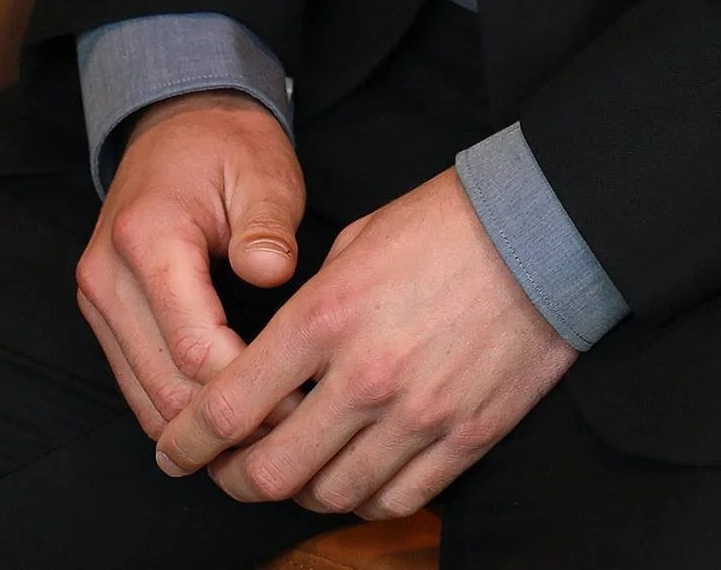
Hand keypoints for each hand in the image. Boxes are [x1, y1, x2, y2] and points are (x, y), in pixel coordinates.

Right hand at [75, 91, 304, 438]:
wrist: (180, 123)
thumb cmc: (228, 146)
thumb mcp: (264, 171)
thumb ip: (266, 225)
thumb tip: (272, 273)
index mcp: (147, 238)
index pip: (194, 346)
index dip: (247, 385)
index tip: (299, 399)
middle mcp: (107, 276)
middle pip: (164, 384)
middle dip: (225, 419)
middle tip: (288, 428)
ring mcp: (98, 298)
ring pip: (144, 396)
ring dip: (199, 426)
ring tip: (263, 433)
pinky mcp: (104, 313)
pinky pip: (136, 381)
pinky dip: (177, 408)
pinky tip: (226, 416)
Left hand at [150, 166, 575, 518]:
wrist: (547, 229)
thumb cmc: (449, 222)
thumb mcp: (359, 239)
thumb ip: (312, 303)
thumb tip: (280, 356)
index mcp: (328, 316)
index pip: (230, 407)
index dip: (186, 440)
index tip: (173, 448)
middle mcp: (366, 376)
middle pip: (269, 472)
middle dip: (233, 479)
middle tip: (226, 468)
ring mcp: (418, 416)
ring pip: (329, 494)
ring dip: (299, 490)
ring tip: (293, 468)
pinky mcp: (465, 438)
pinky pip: (395, 499)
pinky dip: (364, 497)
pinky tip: (354, 473)